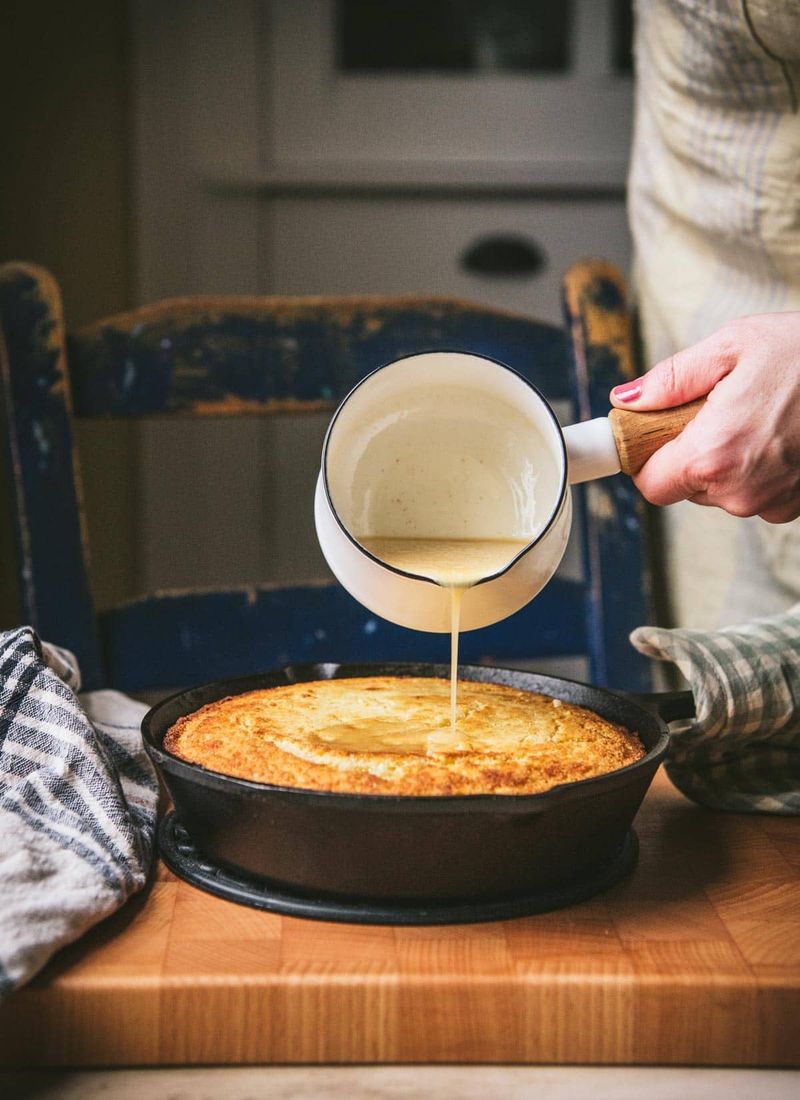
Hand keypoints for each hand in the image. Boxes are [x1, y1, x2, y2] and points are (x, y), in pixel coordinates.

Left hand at [609, 312, 799, 522]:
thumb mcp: (731, 347)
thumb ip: (670, 379)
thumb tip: (625, 399)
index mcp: (712, 454)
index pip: (650, 485)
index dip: (648, 459)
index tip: (654, 435)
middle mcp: (738, 491)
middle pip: (685, 488)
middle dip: (690, 453)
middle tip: (715, 410)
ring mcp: (770, 503)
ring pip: (721, 491)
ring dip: (726, 461)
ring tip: (756, 416)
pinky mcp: (795, 506)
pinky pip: (756, 493)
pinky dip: (757, 469)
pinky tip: (779, 435)